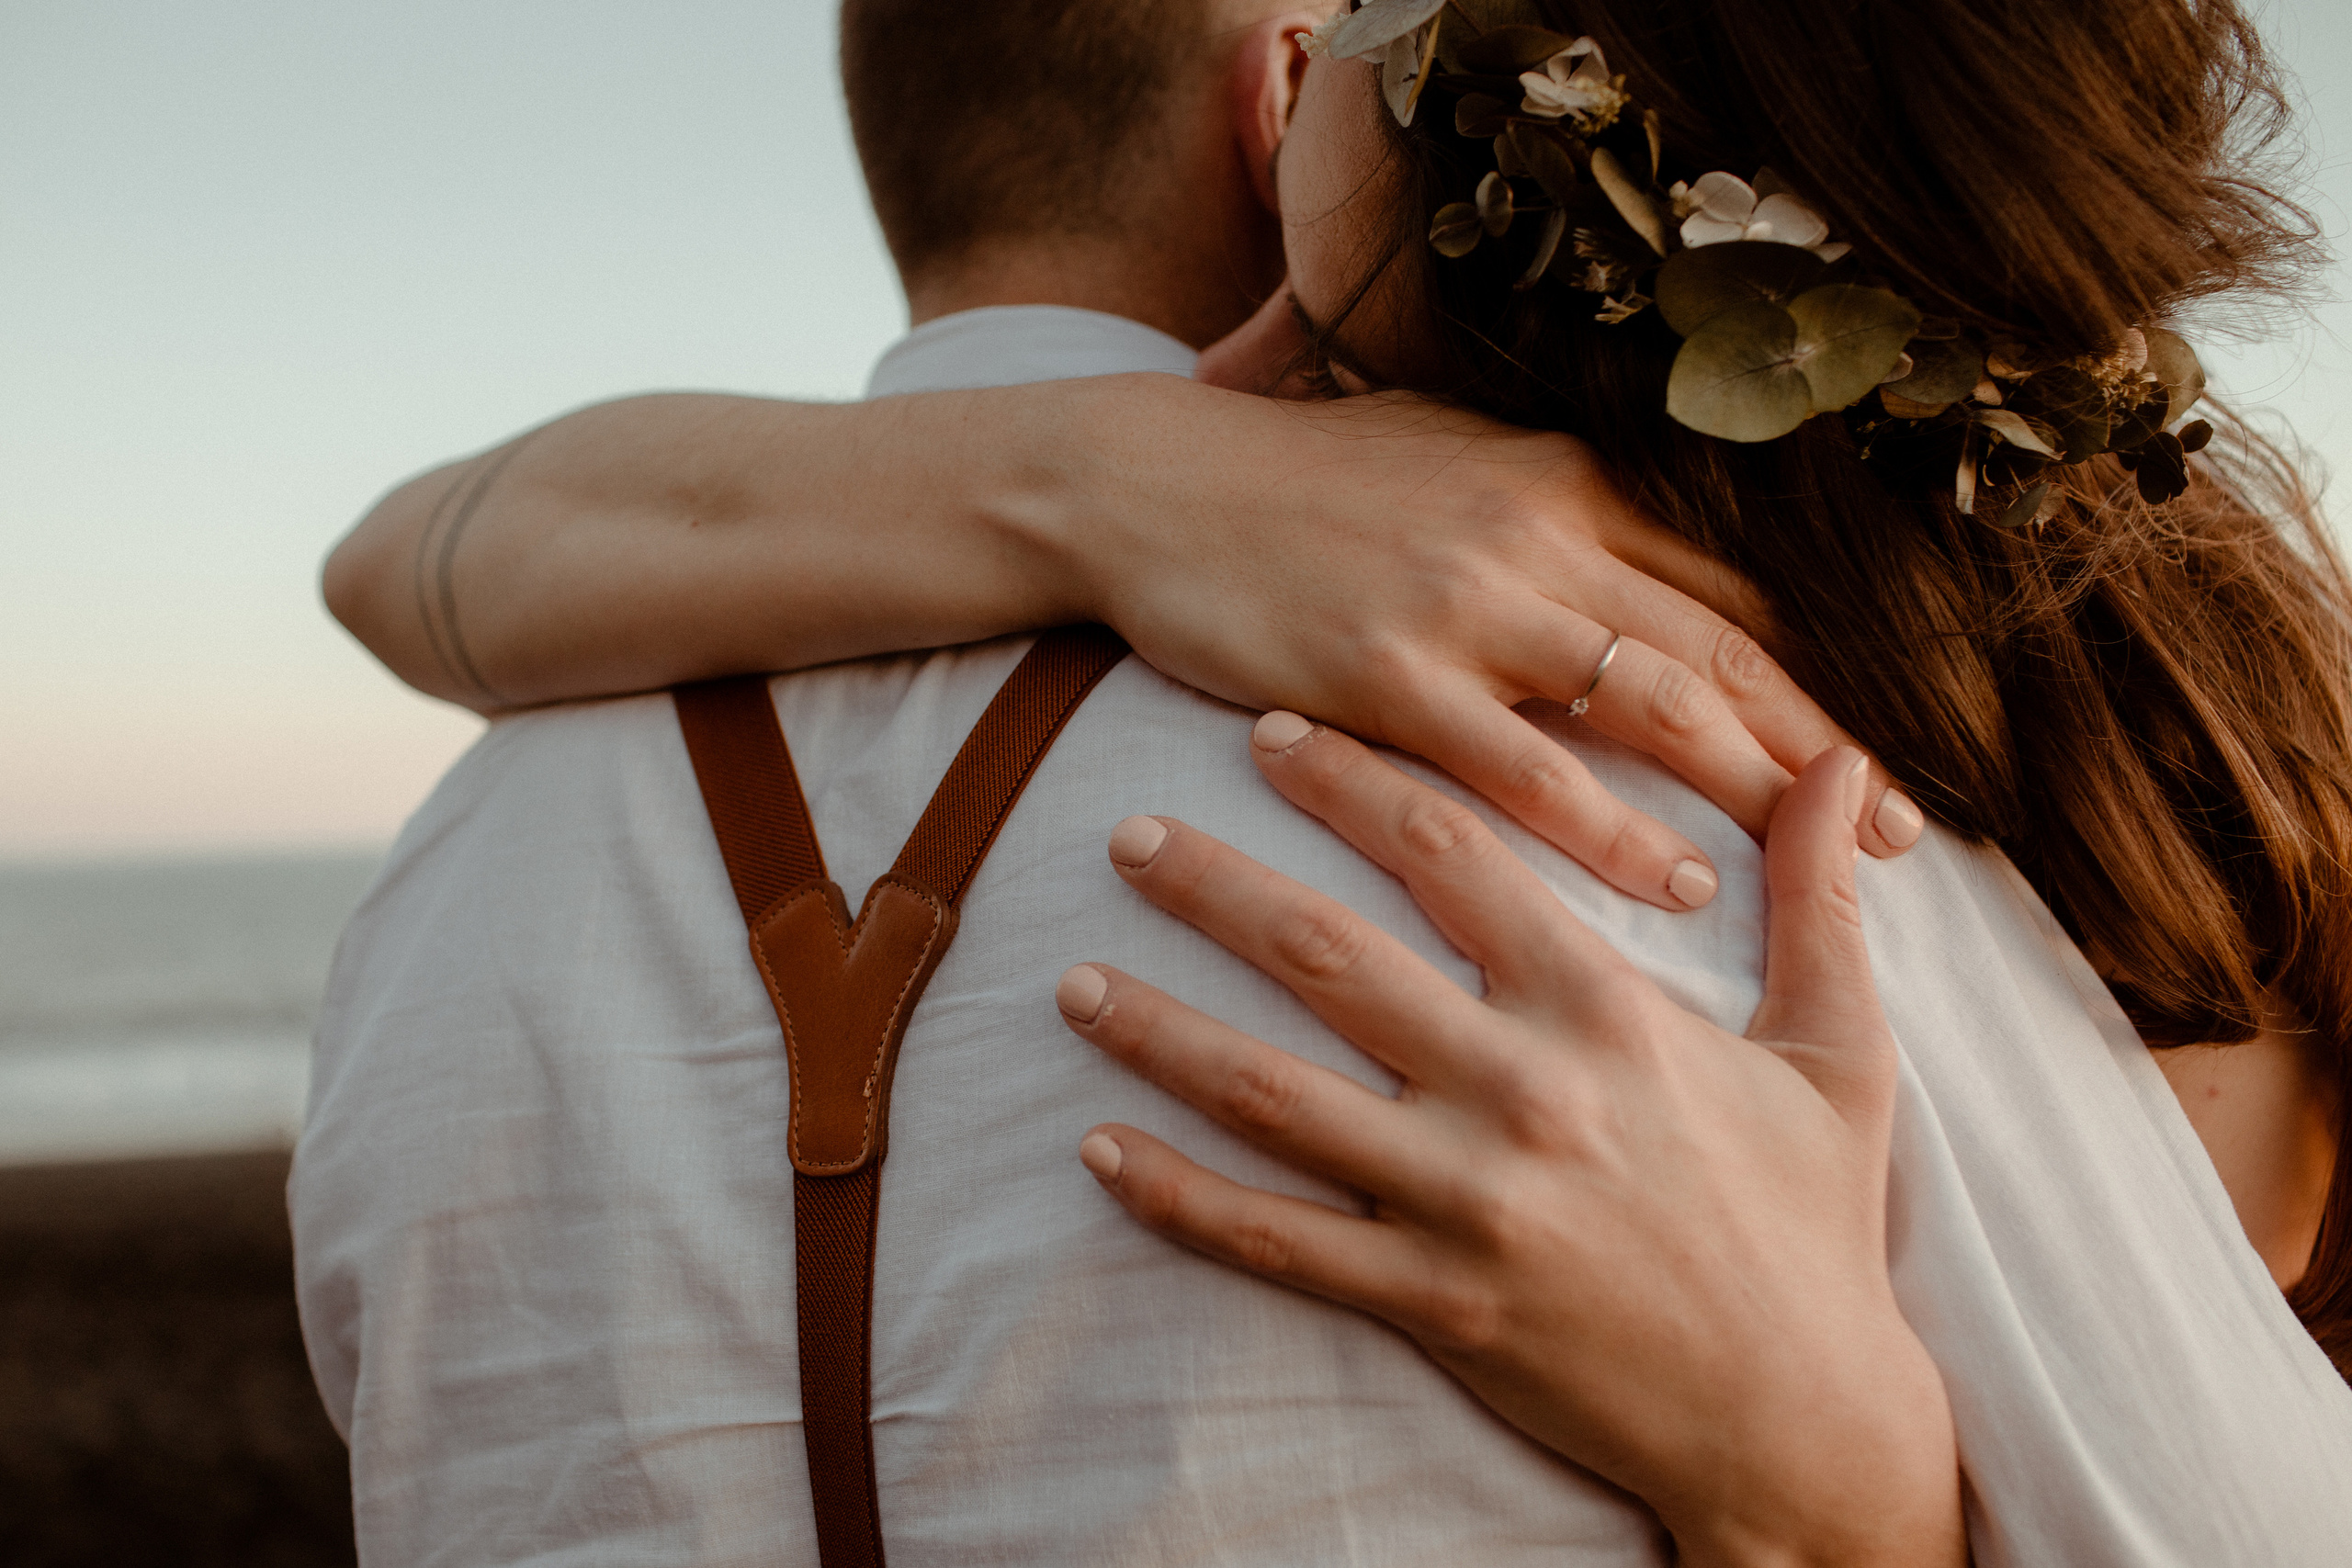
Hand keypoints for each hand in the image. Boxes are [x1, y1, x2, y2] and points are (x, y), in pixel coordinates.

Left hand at [1051, 728, 1961, 1565]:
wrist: (1802, 1420)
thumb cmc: (1815, 1223)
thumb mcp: (1840, 1051)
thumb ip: (1819, 900)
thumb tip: (1852, 765)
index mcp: (1607, 1012)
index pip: (1451, 853)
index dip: (1351, 779)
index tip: (1270, 736)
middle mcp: (1523, 1093)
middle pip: (1331, 958)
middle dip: (1215, 886)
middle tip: (1127, 833)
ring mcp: (1468, 1206)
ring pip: (1276, 1097)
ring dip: (1161, 1034)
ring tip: (1070, 983)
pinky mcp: (1434, 1304)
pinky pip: (1278, 1244)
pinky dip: (1181, 1200)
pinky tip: (1101, 1153)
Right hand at [1054, 373, 1924, 915]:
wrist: (1150, 485)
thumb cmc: (1303, 486)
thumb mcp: (1451, 460)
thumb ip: (1553, 513)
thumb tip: (1637, 574)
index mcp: (1566, 480)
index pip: (1730, 584)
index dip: (1824, 674)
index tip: (1889, 753)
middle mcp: (1541, 530)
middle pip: (1724, 645)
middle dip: (1827, 744)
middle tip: (1919, 832)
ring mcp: (1466, 602)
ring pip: (1653, 701)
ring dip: (1756, 784)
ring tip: (1839, 866)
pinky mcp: (1387, 674)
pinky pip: (1525, 766)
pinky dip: (1613, 828)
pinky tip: (1680, 880)